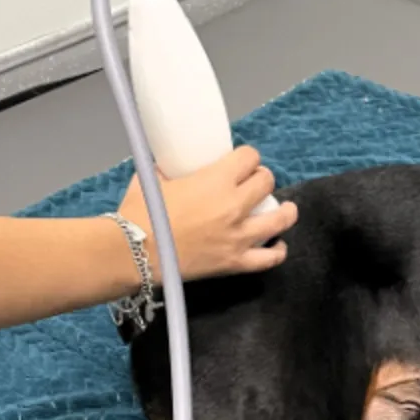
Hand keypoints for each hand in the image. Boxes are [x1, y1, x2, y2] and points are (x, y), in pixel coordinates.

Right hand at [119, 145, 298, 279]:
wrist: (134, 252)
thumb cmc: (140, 214)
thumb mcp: (152, 179)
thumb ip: (167, 170)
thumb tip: (168, 164)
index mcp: (216, 180)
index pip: (249, 158)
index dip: (248, 158)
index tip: (244, 162)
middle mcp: (234, 205)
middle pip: (266, 183)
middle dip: (262, 179)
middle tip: (254, 183)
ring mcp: (238, 236)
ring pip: (279, 219)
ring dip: (285, 211)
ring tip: (285, 208)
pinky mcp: (235, 262)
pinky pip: (269, 258)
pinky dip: (278, 250)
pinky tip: (278, 244)